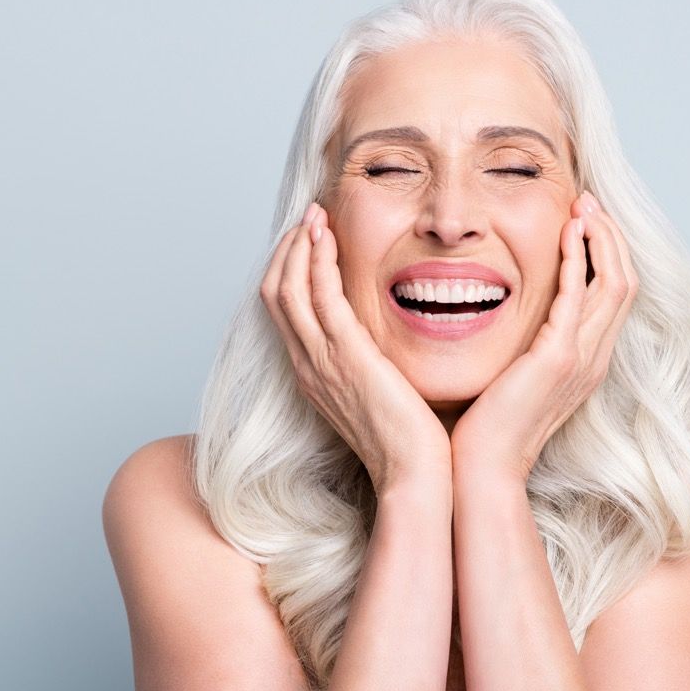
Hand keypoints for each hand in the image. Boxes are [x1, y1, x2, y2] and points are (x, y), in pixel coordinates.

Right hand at [260, 202, 450, 493]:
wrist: (414, 475)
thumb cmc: (409, 441)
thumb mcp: (380, 395)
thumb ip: (371, 365)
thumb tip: (382, 343)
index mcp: (314, 374)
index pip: (285, 311)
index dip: (291, 269)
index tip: (310, 239)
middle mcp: (308, 365)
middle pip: (275, 293)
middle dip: (288, 249)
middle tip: (308, 217)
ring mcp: (321, 362)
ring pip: (288, 289)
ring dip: (298, 246)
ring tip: (314, 215)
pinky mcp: (345, 357)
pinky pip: (319, 298)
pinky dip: (317, 262)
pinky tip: (327, 237)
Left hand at [450, 191, 638, 482]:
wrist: (483, 469)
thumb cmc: (488, 427)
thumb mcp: (515, 376)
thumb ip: (524, 345)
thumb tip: (511, 317)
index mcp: (586, 361)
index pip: (614, 295)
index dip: (607, 253)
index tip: (586, 220)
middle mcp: (594, 358)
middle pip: (625, 281)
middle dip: (610, 236)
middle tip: (589, 200)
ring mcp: (581, 359)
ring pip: (614, 283)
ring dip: (601, 238)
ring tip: (584, 205)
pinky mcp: (558, 358)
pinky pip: (578, 296)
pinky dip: (577, 259)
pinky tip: (567, 232)